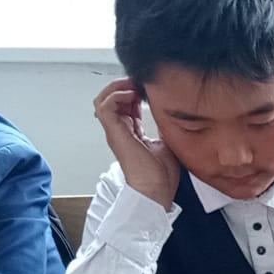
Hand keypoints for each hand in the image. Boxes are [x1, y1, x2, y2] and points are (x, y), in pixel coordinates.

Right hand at [93, 78, 180, 208]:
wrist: (156, 190)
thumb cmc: (162, 175)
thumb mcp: (166, 144)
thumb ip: (163, 129)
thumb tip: (170, 116)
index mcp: (131, 133)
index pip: (125, 106)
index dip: (134, 93)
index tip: (149, 89)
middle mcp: (120, 131)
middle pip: (111, 99)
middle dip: (123, 86)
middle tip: (139, 83)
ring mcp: (115, 132)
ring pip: (103, 100)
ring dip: (117, 88)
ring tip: (133, 85)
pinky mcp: (114, 133)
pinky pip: (105, 106)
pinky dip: (116, 95)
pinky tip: (132, 95)